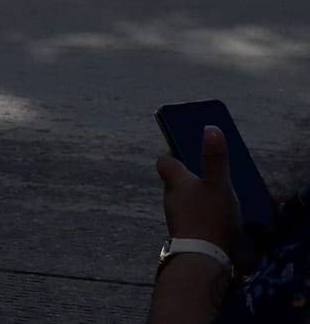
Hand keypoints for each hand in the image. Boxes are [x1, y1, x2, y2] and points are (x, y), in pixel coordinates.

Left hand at [157, 126, 241, 255]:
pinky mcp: (188, 234)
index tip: (186, 149)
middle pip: (178, 181)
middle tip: (213, 174)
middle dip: (192, 176)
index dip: (174, 153)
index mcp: (175, 182)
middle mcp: (171, 199)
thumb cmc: (209, 216)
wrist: (203, 259)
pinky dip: (206, 214)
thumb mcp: (218, 184)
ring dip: (200, 196)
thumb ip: (215, 158)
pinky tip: (223, 218)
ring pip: (187, 200)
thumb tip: (210, 128)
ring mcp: (178, 218)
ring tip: (223, 196)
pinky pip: (195, 217)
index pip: (165, 161)